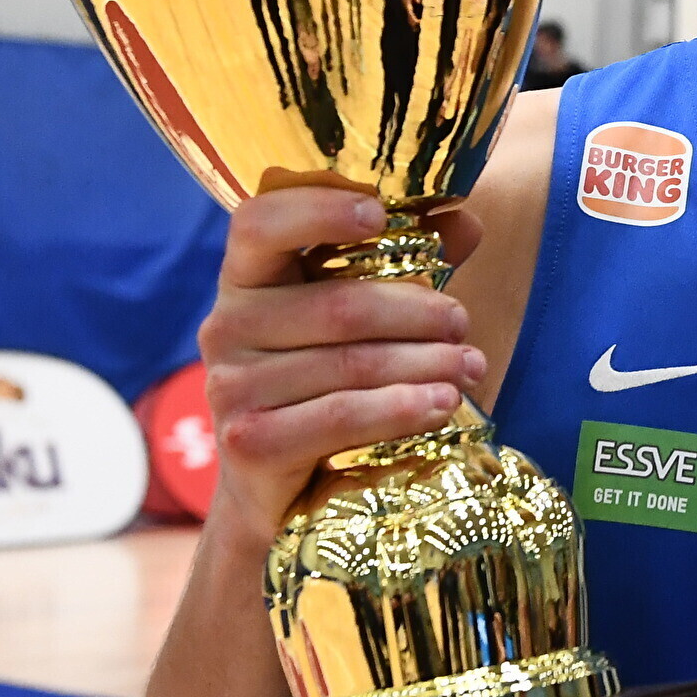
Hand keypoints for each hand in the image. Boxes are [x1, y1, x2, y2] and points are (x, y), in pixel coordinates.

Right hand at [195, 186, 487, 547]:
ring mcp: (231, 387)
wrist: (276, 487)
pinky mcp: (249, 442)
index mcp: (245, 278)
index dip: (318, 209)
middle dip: (417, 312)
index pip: (261, 223)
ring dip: (424, 365)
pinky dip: (401, 409)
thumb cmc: (325, 381)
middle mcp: (226, 326)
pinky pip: (341, 416)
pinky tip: (443, 405)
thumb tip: (465, 218)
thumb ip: (403, 261)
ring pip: (349, 365)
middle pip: (338, 306)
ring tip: (470, 368)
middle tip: (463, 323)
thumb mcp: (359, 313)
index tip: (378, 213)